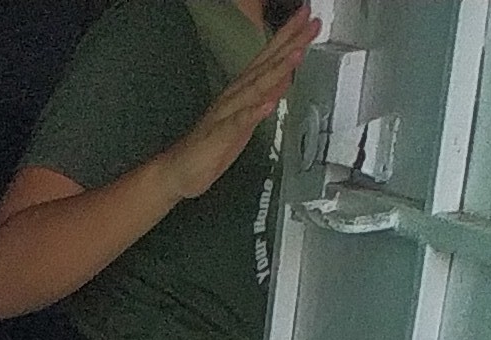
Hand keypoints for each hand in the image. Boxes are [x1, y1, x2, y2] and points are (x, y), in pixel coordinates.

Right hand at [162, 10, 316, 199]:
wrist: (179, 170)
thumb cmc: (212, 145)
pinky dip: (253, 113)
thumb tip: (287, 76)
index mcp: (243, 90)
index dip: (289, 37)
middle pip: (266, 64)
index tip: (307, 18)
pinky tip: (267, 106)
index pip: (269, 58)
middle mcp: (235, 95)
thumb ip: (266, 96)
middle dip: (290, 43)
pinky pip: (238, 123)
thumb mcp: (248, 118)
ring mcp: (227, 114)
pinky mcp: (219, 136)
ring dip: (277, 70)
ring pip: (256, 88)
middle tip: (311, 22)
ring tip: (297, 53)